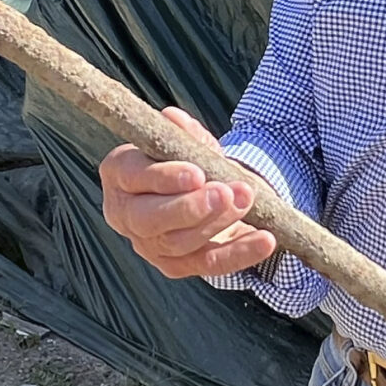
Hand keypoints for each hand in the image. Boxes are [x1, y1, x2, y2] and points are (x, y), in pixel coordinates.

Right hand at [96, 106, 277, 280]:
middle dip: (189, 208)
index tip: (197, 173)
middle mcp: (126, 214)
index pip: (135, 177)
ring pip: (179, 243)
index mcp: (120, 174)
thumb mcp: (183, 140)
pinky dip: (239, 253)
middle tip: (224, 193)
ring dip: (217, 223)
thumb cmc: (184, 158)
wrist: (199, 188)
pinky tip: (264, 240)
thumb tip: (174, 119)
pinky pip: (208, 264)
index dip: (165, 178)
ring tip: (247, 201)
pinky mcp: (176, 266)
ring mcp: (149, 245)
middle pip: (150, 220)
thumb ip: (180, 131)